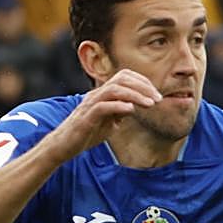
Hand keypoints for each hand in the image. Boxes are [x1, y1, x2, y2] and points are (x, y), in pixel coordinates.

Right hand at [46, 69, 160, 161]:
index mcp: (103, 94)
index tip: (156, 94)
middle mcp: (96, 95)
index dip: (143, 82)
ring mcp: (90, 105)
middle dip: (143, 87)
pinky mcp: (85, 118)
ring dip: (135, 95)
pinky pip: (102, 107)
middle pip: (121, 79)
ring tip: (150, 104)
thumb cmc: (87, 132)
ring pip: (114, 90)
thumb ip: (122, 112)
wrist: (63, 146)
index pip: (124, 77)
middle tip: (158, 99)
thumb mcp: (110, 121)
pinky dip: (118, 106)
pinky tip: (131, 110)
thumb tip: (136, 105)